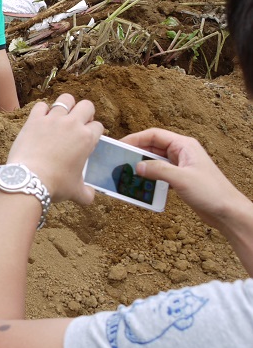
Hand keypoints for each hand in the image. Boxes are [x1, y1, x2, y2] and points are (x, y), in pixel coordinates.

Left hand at [5, 94, 101, 203]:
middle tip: (78, 124)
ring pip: (65, 99)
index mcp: (87, 139)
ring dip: (66, 105)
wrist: (30, 179)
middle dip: (86, 112)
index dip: (94, 132)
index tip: (87, 139)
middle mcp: (72, 125)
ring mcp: (53, 120)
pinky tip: (41, 120)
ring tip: (62, 116)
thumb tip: (90, 196)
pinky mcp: (35, 120)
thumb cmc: (56, 185)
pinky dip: (42, 110)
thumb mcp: (76, 192)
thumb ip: (87, 193)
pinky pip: (41, 105)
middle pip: (87, 105)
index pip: (98, 126)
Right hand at [122, 128, 246, 232]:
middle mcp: (182, 153)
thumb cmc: (211, 192)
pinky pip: (160, 173)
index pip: (154, 135)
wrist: (228, 212)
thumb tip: (137, 166)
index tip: (120, 145)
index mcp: (184, 145)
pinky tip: (142, 185)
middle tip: (120, 160)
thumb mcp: (181, 179)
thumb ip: (157, 170)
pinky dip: (150, 178)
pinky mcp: (181, 179)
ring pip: (155, 161)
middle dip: (136, 153)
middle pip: (153, 147)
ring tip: (128, 173)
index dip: (136, 138)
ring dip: (143, 167)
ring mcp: (181, 166)